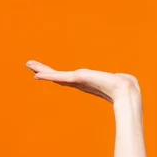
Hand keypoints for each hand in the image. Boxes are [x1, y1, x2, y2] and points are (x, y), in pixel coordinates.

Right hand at [26, 60, 140, 103]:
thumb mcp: (119, 80)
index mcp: (87, 82)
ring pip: (56, 76)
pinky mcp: (78, 79)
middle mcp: (80, 83)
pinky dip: (48, 75)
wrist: (125, 91)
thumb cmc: (124, 86)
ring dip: (42, 70)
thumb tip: (127, 80)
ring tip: (29, 65)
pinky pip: (59, 76)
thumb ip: (119, 79)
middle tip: (29, 65)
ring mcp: (78, 82)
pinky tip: (38, 74)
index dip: (57, 75)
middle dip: (44, 71)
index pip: (68, 78)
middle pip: (58, 76)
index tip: (47, 73)